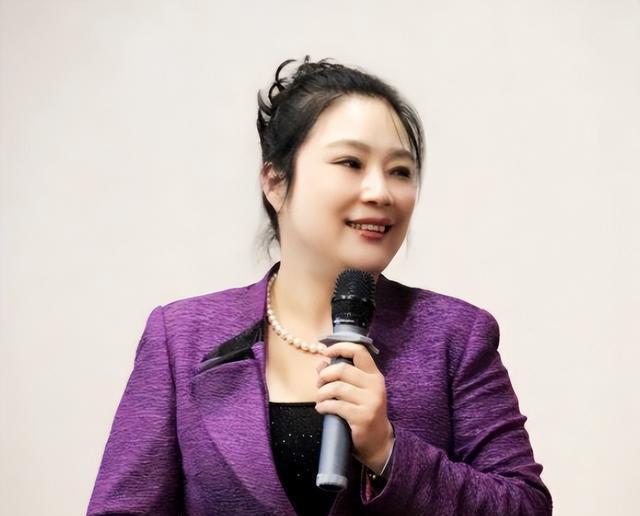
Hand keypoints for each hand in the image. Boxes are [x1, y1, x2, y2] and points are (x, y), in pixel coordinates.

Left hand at [315, 341, 393, 473]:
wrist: (378, 440)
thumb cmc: (364, 411)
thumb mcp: (357, 391)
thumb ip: (341, 375)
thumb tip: (321, 362)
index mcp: (374, 375)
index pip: (359, 351)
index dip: (340, 347)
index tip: (326, 352)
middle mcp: (375, 385)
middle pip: (343, 369)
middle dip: (325, 375)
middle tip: (319, 384)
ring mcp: (370, 401)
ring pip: (337, 388)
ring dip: (322, 393)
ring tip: (320, 399)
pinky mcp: (362, 417)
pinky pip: (335, 405)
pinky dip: (323, 406)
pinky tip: (321, 409)